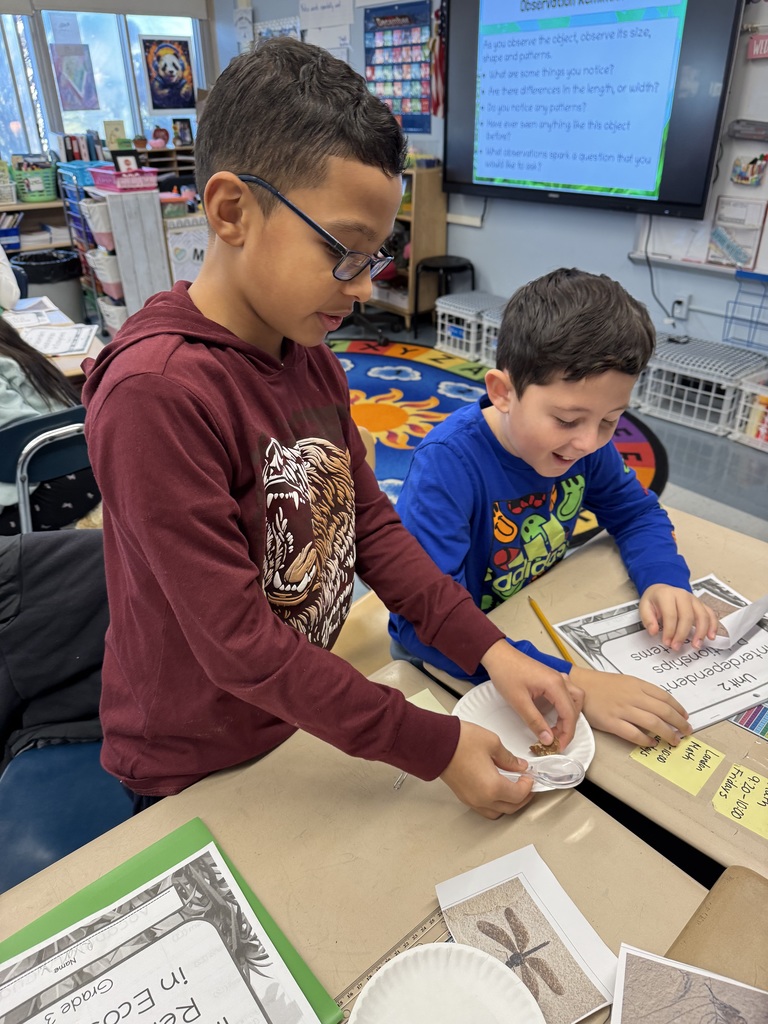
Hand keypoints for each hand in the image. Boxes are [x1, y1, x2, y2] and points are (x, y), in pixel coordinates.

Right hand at [439, 720, 534, 818]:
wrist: (434, 742)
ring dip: (508, 804)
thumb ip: (509, 758)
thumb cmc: (459, 742)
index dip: (528, 785)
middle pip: (510, 808)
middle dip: (522, 798)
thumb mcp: (492, 743)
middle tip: (526, 785)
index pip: (519, 795)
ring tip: (513, 790)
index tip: (529, 776)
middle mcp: (482, 799)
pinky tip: (497, 789)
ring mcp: (471, 800)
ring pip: (497, 812)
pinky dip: (495, 803)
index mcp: (493, 787)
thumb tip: (518, 766)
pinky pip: (484, 808)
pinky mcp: (463, 796)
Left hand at [480, 639, 582, 749]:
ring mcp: (556, 677)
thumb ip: (535, 721)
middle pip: (575, 708)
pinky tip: (554, 712)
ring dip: (569, 715)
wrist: (497, 655)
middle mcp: (560, 680)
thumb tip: (548, 739)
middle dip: (568, 727)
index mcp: (555, 685)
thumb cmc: (506, 673)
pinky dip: (565, 705)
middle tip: (555, 740)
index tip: (558, 747)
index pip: (570, 714)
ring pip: (575, 699)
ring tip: (556, 728)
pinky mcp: (550, 677)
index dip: (566, 734)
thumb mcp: (519, 702)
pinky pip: (566, 692)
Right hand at [569, 665, 691, 746]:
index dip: (678, 709)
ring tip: (674, 740)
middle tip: (686, 731)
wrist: (580, 686)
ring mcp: (622, 710)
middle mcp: (633, 697)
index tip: (685, 717)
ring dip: (667, 734)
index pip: (665, 698)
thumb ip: (642, 692)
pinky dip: (645, 740)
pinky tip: (651, 743)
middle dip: (679, 723)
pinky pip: (633, 734)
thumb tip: (661, 707)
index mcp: (637, 685)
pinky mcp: (611, 722)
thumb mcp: (626, 681)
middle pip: (663, 711)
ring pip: (653, 723)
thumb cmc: (603, 684)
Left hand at [640, 584, 717, 650]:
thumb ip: (648, 619)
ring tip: (696, 645)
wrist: (662, 590)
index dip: (669, 630)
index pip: (671, 615)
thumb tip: (653, 631)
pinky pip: (710, 614)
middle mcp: (682, 595)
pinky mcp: (701, 604)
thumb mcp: (644, 607)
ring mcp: (694, 599)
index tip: (667, 642)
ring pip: (702, 615)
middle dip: (682, 634)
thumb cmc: (654, 600)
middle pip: (687, 616)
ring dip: (701, 632)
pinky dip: (713, 625)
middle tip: (676, 646)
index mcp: (667, 595)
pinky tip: (711, 636)